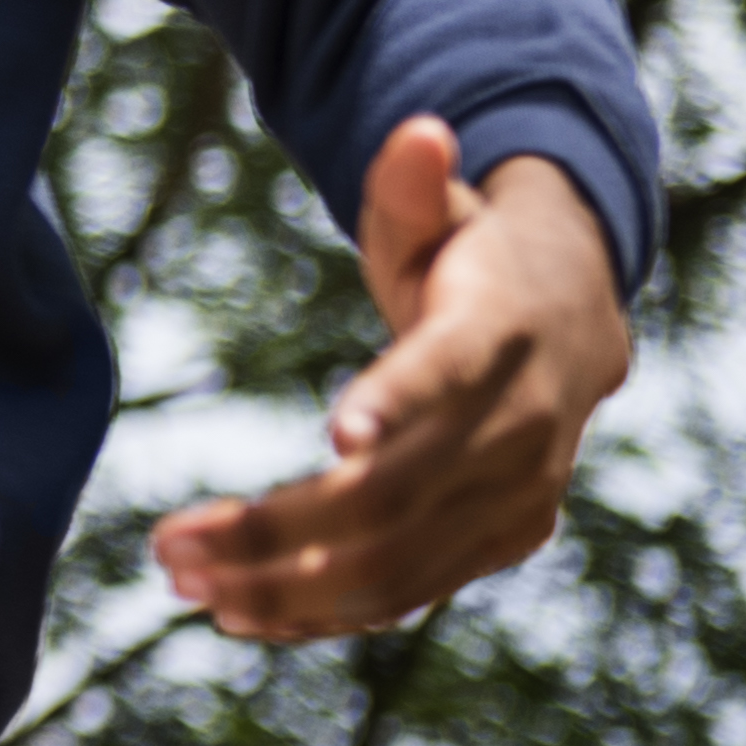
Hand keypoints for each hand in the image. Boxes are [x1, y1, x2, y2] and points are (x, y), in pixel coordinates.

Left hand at [149, 125, 630, 639]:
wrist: (575, 321)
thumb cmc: (475, 258)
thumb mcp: (446, 211)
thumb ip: (414, 186)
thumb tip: (419, 133)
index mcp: (504, 336)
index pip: (452, 376)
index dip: (399, 402)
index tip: (335, 434)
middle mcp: (522, 430)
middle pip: (395, 495)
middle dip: (280, 530)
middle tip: (170, 546)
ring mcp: (516, 496)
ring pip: (397, 563)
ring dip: (286, 587)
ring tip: (185, 584)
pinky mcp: (501, 541)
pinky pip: (412, 593)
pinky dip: (326, 613)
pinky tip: (242, 613)